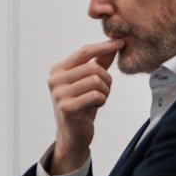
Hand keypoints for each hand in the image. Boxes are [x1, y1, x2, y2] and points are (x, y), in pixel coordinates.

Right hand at [47, 39, 123, 174]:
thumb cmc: (82, 104)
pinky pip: (96, 95)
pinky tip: (95, 106)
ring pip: (96, 81)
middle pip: (93, 67)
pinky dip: (102, 100)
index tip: (121, 42)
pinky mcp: (66, 108)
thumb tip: (115, 44)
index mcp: (57, 69)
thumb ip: (100, 62)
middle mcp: (54, 80)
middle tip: (105, 89)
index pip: (84, 52)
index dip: (104, 46)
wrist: (73, 133)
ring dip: (105, 90)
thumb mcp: (90, 80)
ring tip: (99, 98)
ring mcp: (58, 94)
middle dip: (106, 78)